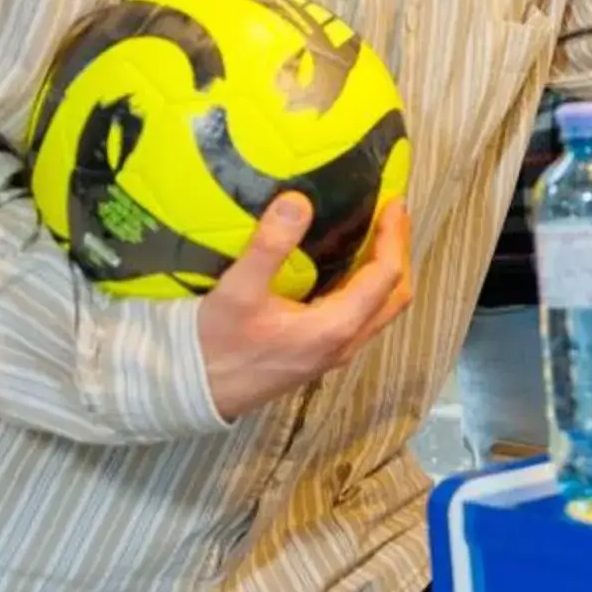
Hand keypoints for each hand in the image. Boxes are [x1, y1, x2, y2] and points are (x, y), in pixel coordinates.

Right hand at [197, 196, 413, 423]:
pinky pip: (361, 318)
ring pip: (381, 310)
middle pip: (394, 296)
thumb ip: (269, 246)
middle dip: (399, 253)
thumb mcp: (238, 290)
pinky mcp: (320, 356)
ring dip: (385, 273)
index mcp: (336, 327)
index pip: (385, 276)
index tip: (393, 202)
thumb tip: (298, 201)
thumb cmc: (215, 344)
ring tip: (376, 236)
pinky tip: (345, 269)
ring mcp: (334, 354)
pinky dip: (367, 288)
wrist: (192, 390)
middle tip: (392, 216)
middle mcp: (345, 344)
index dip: (394, 237)